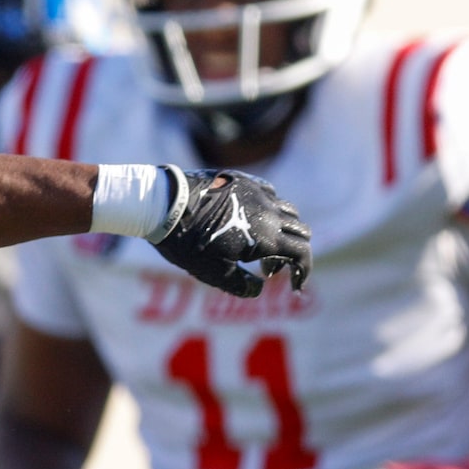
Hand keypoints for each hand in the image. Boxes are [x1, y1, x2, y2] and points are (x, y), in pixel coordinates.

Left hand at [154, 171, 311, 297]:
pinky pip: (270, 194)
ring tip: (259, 247)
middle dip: (292, 254)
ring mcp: (257, 192)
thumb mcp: (213, 273)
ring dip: (283, 232)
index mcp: (265, 236)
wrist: (165, 204)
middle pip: (300, 231)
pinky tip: (252, 220)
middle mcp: (268, 211)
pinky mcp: (244, 180)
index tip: (295, 287)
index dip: (304, 272)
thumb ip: (241, 285)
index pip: (302, 252)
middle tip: (268, 270)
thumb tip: (260, 288)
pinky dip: (271, 211)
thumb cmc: (187, 243)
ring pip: (288, 210)